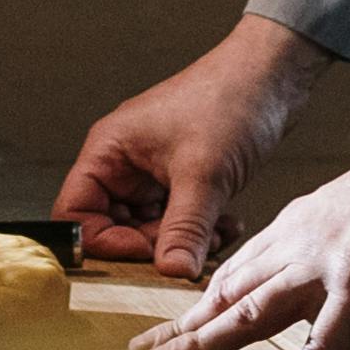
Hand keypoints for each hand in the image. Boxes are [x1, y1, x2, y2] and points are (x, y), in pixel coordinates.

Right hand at [54, 16, 331, 284]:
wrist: (274, 75)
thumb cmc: (230, 99)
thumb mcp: (204, 173)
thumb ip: (185, 228)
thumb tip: (172, 273)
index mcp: (109, 151)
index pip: (74, 214)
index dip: (102, 242)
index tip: (144, 255)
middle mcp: (125, 163)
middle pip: (113, 228)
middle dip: (151, 248)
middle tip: (187, 254)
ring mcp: (154, 171)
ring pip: (151, 228)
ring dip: (183, 242)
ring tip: (217, 236)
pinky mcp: (183, 178)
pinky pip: (179, 219)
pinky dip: (201, 230)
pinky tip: (229, 224)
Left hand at [144, 113, 349, 349]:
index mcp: (303, 221)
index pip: (238, 267)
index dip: (203, 300)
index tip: (177, 324)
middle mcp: (301, 238)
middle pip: (228, 289)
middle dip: (182, 325)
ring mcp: (325, 261)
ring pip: (250, 313)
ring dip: (204, 346)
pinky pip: (319, 349)